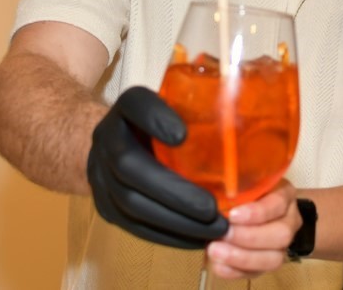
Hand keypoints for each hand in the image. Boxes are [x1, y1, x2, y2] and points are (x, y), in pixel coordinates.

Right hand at [87, 86, 228, 247]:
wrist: (122, 144)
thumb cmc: (165, 122)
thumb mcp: (178, 103)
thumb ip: (200, 106)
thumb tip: (243, 113)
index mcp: (126, 107)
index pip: (135, 104)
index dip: (155, 119)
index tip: (182, 135)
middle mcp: (106, 139)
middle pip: (129, 167)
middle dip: (173, 192)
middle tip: (213, 209)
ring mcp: (99, 175)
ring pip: (131, 204)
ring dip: (174, 221)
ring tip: (213, 229)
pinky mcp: (106, 207)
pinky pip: (134, 226)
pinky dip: (167, 235)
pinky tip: (197, 238)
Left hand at [205, 180, 300, 279]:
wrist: (256, 207)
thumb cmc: (247, 188)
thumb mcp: (244, 178)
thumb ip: (234, 183)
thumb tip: (212, 189)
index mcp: (284, 194)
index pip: (277, 204)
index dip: (257, 213)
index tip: (232, 215)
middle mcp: (289, 221)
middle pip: (281, 235)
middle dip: (249, 237)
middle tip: (223, 234)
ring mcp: (282, 246)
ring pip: (273, 259)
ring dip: (242, 258)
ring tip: (216, 251)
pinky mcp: (268, 263)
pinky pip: (257, 273)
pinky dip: (236, 271)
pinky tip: (219, 266)